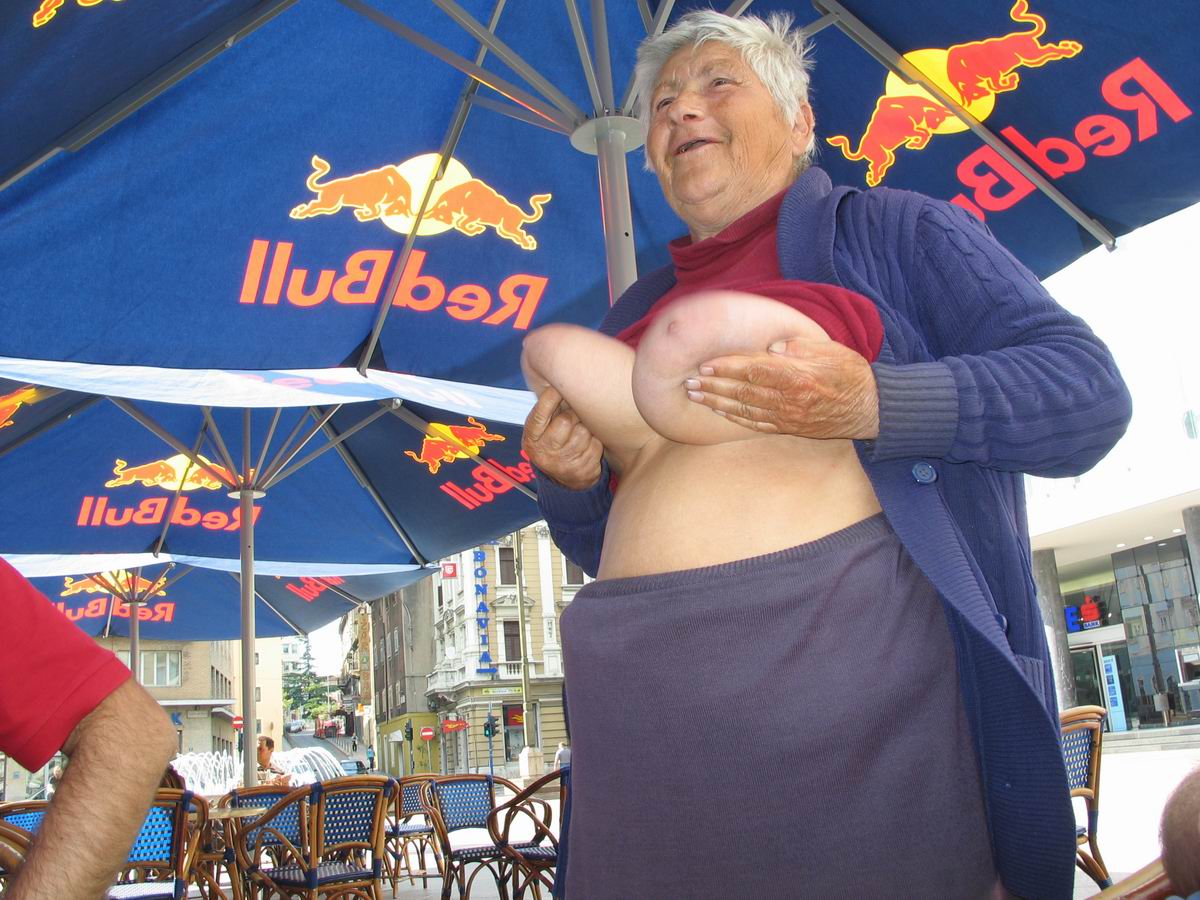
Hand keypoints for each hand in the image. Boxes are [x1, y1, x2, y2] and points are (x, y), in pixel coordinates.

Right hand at [522, 387, 603, 489]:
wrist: (564, 479)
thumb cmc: (553, 443)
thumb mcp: (541, 430)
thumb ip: (547, 411)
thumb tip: (559, 382)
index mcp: (532, 438)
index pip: (540, 415)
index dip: (550, 398)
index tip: (558, 388)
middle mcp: (545, 452)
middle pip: (565, 421)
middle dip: (573, 415)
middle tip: (575, 414)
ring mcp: (564, 463)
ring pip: (583, 432)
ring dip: (585, 429)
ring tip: (580, 432)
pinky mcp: (582, 470)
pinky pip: (595, 445)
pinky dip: (595, 442)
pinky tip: (588, 445)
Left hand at [685, 338, 879, 439]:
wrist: (870, 409)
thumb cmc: (852, 374)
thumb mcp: (832, 351)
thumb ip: (801, 347)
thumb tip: (772, 345)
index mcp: (798, 377)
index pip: (755, 371)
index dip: (728, 368)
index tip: (706, 364)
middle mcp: (789, 400)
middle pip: (743, 392)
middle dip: (713, 387)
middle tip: (689, 382)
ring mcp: (788, 417)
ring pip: (745, 410)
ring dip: (717, 402)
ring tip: (695, 396)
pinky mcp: (789, 427)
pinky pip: (756, 424)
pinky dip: (735, 418)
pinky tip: (719, 411)